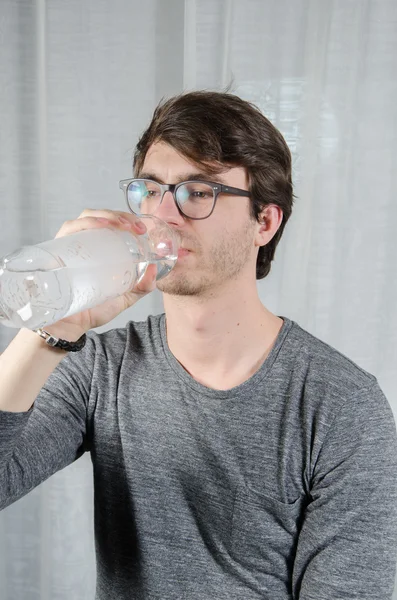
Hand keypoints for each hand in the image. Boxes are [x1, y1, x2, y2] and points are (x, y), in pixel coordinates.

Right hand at [45, 209, 156, 339]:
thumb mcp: (125, 297)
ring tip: (121, 225)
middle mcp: (81, 243)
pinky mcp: (57, 250)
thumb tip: (155, 269)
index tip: (142, 229)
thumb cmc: (93, 309)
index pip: (110, 222)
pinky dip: (86, 223)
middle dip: (119, 216)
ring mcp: (68, 245)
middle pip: (98, 215)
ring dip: (105, 216)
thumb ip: (142, 286)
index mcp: (97, 249)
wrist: (70, 327)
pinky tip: (100, 226)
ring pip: (85, 217)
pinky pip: (69, 228)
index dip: (126, 219)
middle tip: (136, 228)